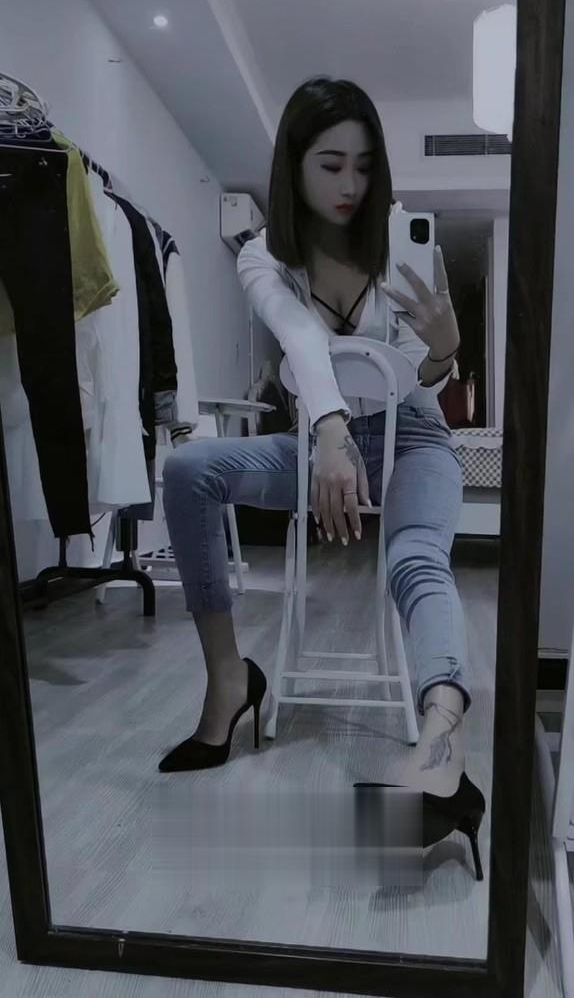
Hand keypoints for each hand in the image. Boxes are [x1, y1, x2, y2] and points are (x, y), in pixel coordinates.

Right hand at [310, 423, 370, 544]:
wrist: (330, 435)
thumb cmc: (347, 449)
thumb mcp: (361, 466)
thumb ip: (363, 487)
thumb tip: (367, 505)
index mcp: (347, 479)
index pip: (352, 506)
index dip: (354, 522)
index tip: (357, 533)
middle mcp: (333, 482)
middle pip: (336, 511)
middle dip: (340, 528)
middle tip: (343, 540)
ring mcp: (321, 481)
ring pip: (324, 508)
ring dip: (327, 524)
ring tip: (331, 535)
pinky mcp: (313, 479)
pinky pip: (314, 499)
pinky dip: (316, 511)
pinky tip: (319, 520)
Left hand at [381, 245, 459, 356]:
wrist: (446, 345)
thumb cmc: (446, 323)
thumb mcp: (445, 307)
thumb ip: (434, 295)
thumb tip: (417, 282)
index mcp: (444, 300)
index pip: (442, 277)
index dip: (439, 262)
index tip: (435, 249)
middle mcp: (435, 307)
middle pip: (419, 286)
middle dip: (408, 273)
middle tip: (398, 263)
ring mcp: (425, 317)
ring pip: (405, 302)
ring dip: (393, 292)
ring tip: (384, 285)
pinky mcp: (416, 327)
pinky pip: (403, 315)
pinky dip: (396, 309)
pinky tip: (390, 303)